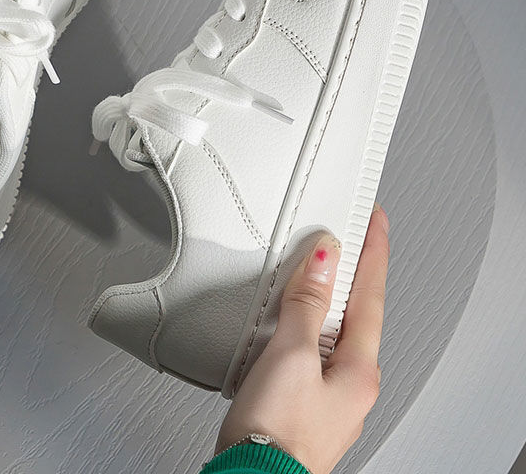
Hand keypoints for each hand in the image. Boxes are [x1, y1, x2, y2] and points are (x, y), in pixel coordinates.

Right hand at [217, 205, 389, 473]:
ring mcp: (329, 392)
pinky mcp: (303, 399)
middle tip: (348, 235)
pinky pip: (312, 348)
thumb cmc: (277, 432)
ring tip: (317, 268)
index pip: (371, 293)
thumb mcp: (291, 355)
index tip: (376, 220)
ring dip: (325, 296)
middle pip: (357, 310)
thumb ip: (306, 304)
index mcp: (359, 367)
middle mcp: (352, 381)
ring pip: (332, 329)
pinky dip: (305, 323)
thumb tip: (325, 260)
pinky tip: (289, 320)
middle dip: (352, 271)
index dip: (373, 251)